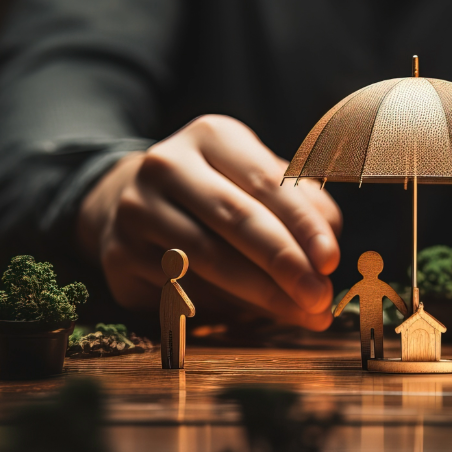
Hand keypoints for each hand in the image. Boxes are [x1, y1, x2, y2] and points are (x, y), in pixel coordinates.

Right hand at [77, 115, 341, 330]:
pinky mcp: (119, 254)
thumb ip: (306, 210)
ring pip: (207, 259)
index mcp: (213, 136)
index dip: (303, 224)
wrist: (141, 203)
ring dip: (263, 294)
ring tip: (304, 314)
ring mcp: (136, 209)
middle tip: (320, 298)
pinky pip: (181, 288)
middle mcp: (166, 164)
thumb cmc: (225, 192)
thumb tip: (326, 259)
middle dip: (285, 263)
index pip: (267, 182)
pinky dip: (226, 307)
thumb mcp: (266, 183)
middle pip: (235, 219)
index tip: (333, 261)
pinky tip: (258, 315)